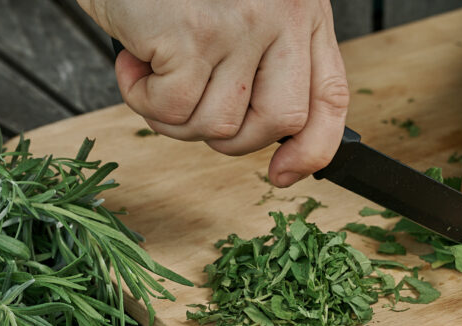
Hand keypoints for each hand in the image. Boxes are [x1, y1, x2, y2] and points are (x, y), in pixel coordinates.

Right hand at [79, 0, 349, 187]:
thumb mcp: (240, 11)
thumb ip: (264, 65)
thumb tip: (270, 145)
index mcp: (301, 14)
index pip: (328, 98)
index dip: (313, 149)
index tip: (282, 174)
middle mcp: (281, 18)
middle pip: (276, 123)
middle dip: (229, 138)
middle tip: (191, 105)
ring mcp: (239, 27)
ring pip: (217, 126)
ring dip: (173, 116)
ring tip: (154, 69)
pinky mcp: (192, 35)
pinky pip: (170, 110)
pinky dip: (140, 97)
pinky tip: (133, 58)